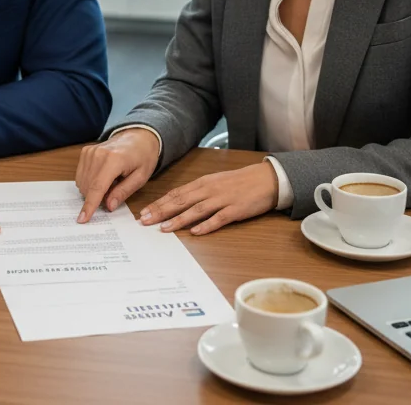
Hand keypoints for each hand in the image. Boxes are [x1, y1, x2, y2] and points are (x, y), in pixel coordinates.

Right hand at [75, 128, 160, 223]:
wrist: (138, 136)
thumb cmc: (142, 157)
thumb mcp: (141, 177)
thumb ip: (124, 192)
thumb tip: (109, 206)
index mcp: (114, 160)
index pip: (97, 187)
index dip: (89, 205)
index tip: (82, 219)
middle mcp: (98, 154)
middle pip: (88, 187)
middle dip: (97, 198)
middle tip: (114, 194)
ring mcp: (90, 152)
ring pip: (83, 183)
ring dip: (93, 190)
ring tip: (111, 183)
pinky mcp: (85, 152)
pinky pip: (81, 176)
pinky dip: (90, 182)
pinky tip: (103, 178)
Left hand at [139, 161, 277, 235]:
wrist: (267, 179)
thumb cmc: (240, 182)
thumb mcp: (215, 182)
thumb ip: (198, 192)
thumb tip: (178, 203)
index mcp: (203, 183)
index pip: (176, 193)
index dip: (159, 203)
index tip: (143, 212)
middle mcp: (210, 190)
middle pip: (181, 201)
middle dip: (161, 211)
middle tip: (144, 221)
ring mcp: (223, 199)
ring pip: (196, 210)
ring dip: (178, 220)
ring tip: (163, 228)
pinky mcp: (236, 209)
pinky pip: (219, 218)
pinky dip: (206, 225)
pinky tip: (195, 232)